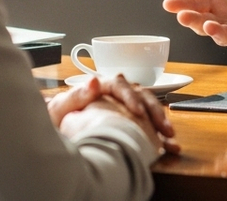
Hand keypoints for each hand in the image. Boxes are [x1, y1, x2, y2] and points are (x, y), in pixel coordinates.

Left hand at [52, 75, 180, 154]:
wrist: (57, 131)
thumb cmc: (57, 119)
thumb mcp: (61, 107)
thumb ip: (77, 95)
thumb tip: (95, 81)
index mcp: (102, 86)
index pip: (121, 86)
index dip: (132, 98)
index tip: (137, 112)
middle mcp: (117, 94)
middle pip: (142, 95)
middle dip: (154, 111)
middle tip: (162, 127)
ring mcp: (125, 107)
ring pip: (149, 107)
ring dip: (160, 121)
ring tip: (169, 136)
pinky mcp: (129, 122)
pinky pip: (148, 125)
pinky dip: (160, 134)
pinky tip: (169, 144)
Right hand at [162, 0, 226, 63]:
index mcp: (220, 3)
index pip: (198, 3)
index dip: (183, 4)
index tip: (168, 4)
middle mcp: (225, 21)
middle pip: (204, 22)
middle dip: (194, 21)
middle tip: (183, 17)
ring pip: (223, 36)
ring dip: (215, 31)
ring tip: (209, 25)